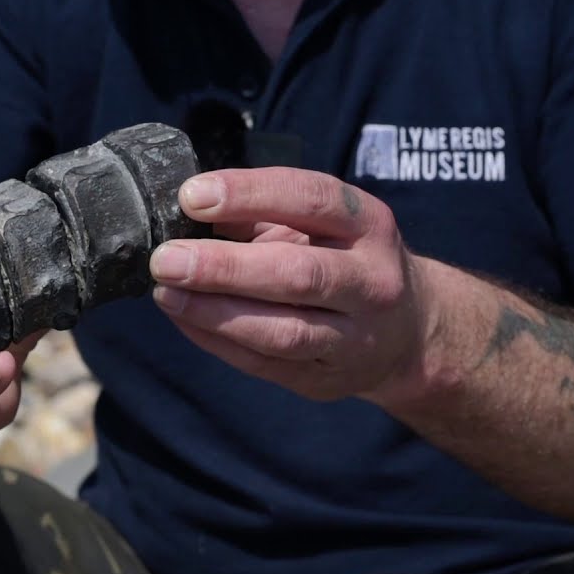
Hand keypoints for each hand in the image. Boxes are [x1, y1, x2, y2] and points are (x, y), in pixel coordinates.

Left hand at [149, 167, 434, 402]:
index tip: (191, 197)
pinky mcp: (328, 379)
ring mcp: (355, 337)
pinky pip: (266, 363)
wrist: (407, 332)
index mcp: (368, 224)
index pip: (311, 199)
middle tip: (167, 259)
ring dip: (215, 312)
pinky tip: (184, 319)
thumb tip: (190, 212)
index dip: (250, 195)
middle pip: (298, 274)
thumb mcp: (321, 224)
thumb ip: (263, 214)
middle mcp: (371, 281)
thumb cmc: (341, 260)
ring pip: (283, 330)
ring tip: (166, 293)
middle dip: (225, 267)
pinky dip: (217, 341)